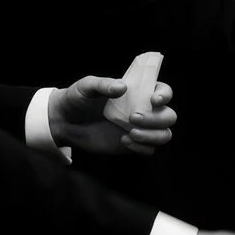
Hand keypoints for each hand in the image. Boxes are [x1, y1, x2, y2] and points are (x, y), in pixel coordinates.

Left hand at [49, 75, 178, 156]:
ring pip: (164, 135)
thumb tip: (121, 87)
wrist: (64, 122)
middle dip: (156, 119)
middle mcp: (143, 110)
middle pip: (169, 116)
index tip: (154, 99)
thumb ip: (102, 84)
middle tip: (133, 118)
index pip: (163, 91)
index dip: (165, 94)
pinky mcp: (132, 145)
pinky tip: (123, 141)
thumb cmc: (77, 99)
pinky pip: (149, 150)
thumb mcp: (86, 87)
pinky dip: (141, 147)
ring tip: (131, 134)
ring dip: (152, 136)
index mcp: (137, 92)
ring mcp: (140, 129)